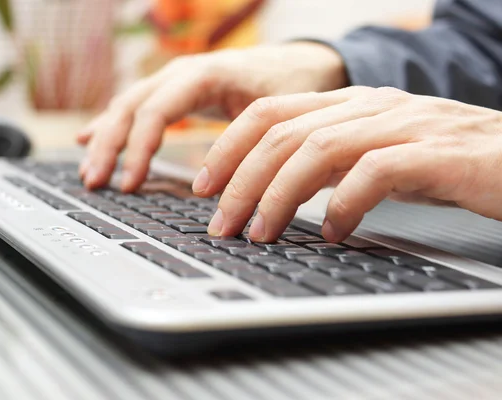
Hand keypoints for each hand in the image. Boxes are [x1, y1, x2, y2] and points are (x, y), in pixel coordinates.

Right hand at [77, 43, 346, 190]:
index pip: (154, 112)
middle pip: (130, 107)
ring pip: (126, 106)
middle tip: (95, 183)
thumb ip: (244, 139)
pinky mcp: (175, 91)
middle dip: (108, 146)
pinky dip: (112, 125)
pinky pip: (135, 106)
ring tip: (89, 173)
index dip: (138, 149)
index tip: (130, 184)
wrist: (300, 62)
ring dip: (104, 139)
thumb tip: (215, 187)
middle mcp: (180, 72)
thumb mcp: (274, 110)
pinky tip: (90, 139)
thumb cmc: (291, 85)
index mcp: (202, 74)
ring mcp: (174, 79)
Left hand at [193, 86, 501, 242]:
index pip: (269, 112)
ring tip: (260, 233)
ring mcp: (401, 124)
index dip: (228, 147)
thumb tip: (276, 191)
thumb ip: (329, 163)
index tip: (204, 185)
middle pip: (282, 132)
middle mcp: (369, 106)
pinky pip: (373, 173)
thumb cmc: (446, 161)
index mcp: (349, 103)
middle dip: (240, 180)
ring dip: (278, 196)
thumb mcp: (375, 153)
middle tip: (220, 223)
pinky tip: (333, 233)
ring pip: (316, 148)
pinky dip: (343, 205)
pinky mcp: (434, 152)